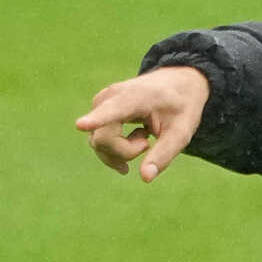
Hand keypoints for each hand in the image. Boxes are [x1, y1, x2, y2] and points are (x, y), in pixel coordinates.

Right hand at [74, 66, 209, 181]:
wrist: (176, 83)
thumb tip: (145, 178)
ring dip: (122, 151)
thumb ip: (164, 154)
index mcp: (136, 97)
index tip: (79, 125)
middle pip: (103, 138)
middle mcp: (111, 97)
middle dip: (125, 152)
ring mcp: (101, 103)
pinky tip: (136, 139)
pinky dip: (116, 149)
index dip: (95, 120)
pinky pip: (98, 141)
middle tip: (148, 143)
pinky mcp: (98, 110)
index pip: (113, 111)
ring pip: (99, 142)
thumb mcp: (181, 132)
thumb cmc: (181, 106)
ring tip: (144, 137)